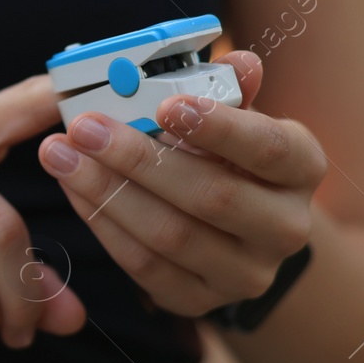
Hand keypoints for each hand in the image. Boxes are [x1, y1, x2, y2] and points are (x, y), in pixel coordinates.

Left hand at [35, 51, 323, 315]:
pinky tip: (72, 188)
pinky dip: (103, 224)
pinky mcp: (199, 301)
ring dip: (106, 191)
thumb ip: (230, 90)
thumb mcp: (237, 117)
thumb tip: (239, 61)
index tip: (167, 103)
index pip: (270, 149)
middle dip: (138, 159)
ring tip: (61, 154)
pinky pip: (143, 267)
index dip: (220, 127)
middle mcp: (286, 228)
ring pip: (170, 236)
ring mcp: (245, 274)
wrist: (239, 232)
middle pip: (212, 197)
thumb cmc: (230, 155)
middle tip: (84, 126)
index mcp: (303, 169)